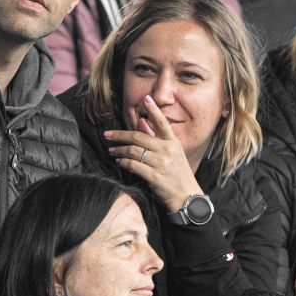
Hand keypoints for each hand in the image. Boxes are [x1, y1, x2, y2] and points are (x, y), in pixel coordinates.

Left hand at [105, 95, 202, 212]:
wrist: (187, 197)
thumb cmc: (178, 174)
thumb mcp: (172, 153)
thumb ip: (156, 138)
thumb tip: (142, 122)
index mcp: (173, 143)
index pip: (162, 122)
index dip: (154, 109)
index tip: (146, 98)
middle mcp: (167, 150)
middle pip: (138, 136)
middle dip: (120, 135)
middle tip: (108, 134)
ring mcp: (161, 163)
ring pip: (133, 151)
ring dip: (119, 150)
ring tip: (112, 151)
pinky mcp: (155, 176)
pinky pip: (133, 165)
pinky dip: (123, 163)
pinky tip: (119, 162)